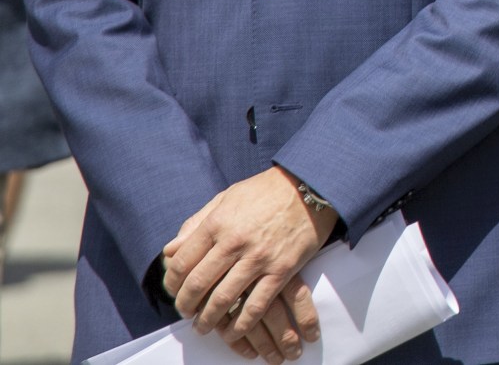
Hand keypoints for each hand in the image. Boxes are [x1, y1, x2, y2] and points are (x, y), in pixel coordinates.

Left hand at [159, 168, 331, 362]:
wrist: (310, 185)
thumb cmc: (266, 190)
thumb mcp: (226, 197)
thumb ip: (197, 223)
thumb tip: (170, 250)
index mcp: (217, 224)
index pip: (181, 263)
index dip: (172, 283)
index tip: (174, 292)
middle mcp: (234, 242)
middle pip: (197, 285)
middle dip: (185, 305)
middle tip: (186, 313)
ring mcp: (259, 258)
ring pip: (223, 299)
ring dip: (208, 319)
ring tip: (204, 326)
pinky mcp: (282, 269)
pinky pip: (257, 305)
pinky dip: (242, 323)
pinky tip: (234, 331)